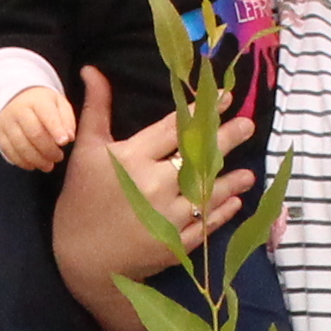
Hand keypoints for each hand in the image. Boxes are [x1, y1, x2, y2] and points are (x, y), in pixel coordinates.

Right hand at [0, 85, 74, 169]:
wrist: (14, 97)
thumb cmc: (42, 104)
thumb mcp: (58, 104)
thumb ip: (67, 119)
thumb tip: (69, 137)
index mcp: (37, 101)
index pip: (47, 116)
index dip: (56, 130)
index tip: (64, 142)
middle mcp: (19, 110)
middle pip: (34, 134)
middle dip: (48, 150)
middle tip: (58, 157)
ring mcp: (6, 123)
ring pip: (21, 146)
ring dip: (36, 160)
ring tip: (48, 166)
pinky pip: (9, 152)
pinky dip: (22, 162)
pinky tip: (33, 165)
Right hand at [51, 68, 250, 290]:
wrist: (81, 260)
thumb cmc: (80, 201)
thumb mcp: (86, 152)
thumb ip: (95, 109)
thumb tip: (92, 70)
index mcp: (132, 158)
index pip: (175, 128)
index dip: (202, 111)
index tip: (225, 97)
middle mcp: (154, 185)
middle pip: (198, 156)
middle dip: (227, 138)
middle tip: (248, 124)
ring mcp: (167, 217)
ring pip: (208, 193)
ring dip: (232, 182)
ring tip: (249, 173)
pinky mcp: (176, 244)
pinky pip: (206, 224)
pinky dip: (222, 213)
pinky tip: (235, 202)